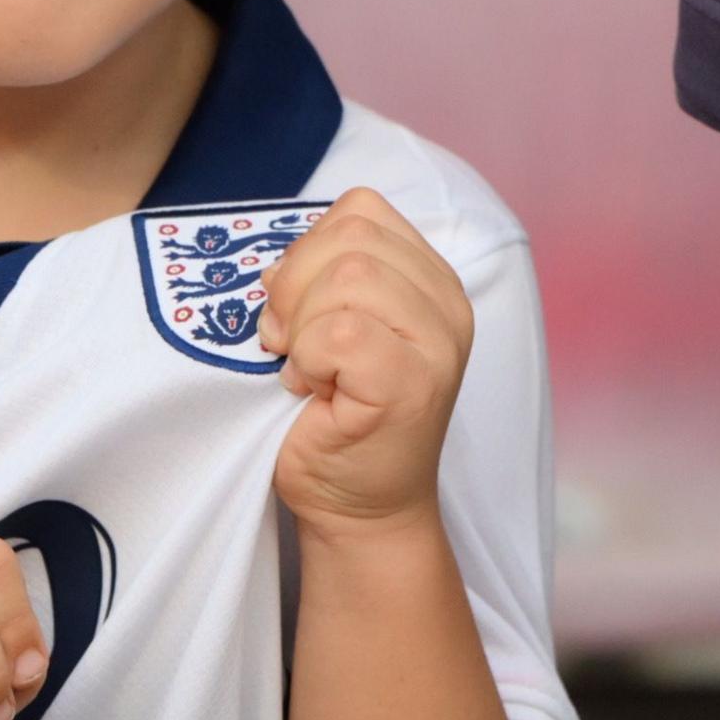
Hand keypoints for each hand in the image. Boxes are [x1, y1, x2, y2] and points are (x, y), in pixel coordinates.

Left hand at [258, 187, 474, 538]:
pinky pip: (338, 333)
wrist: (360, 508)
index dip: (308, 251)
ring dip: (302, 327)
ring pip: (347, 275)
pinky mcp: (412, 383)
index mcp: (430, 278)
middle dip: (296, 286)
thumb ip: (318, 279)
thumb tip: (272, 268)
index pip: (361, 211)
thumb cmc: (337, 418)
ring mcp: (437, 343)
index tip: (297, 309)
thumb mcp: (330, 324)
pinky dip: (307, 360)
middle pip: (351, 237)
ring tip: (307, 370)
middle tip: (290, 343)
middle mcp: (447, 303)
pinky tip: (314, 392)